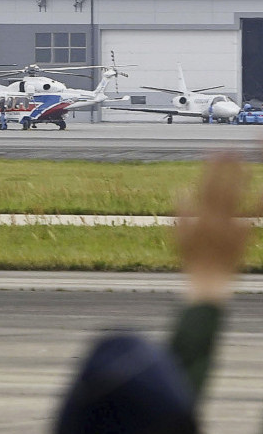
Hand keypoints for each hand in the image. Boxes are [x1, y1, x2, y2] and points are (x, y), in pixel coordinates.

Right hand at [175, 152, 259, 304]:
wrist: (209, 283)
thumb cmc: (192, 261)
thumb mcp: (179, 238)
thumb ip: (181, 214)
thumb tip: (182, 190)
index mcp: (199, 219)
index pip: (205, 187)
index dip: (210, 169)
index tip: (214, 153)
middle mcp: (215, 220)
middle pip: (221, 188)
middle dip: (226, 169)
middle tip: (231, 150)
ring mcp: (230, 228)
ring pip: (236, 199)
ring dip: (241, 180)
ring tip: (246, 164)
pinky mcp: (243, 236)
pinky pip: (251, 217)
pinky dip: (257, 203)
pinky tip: (261, 193)